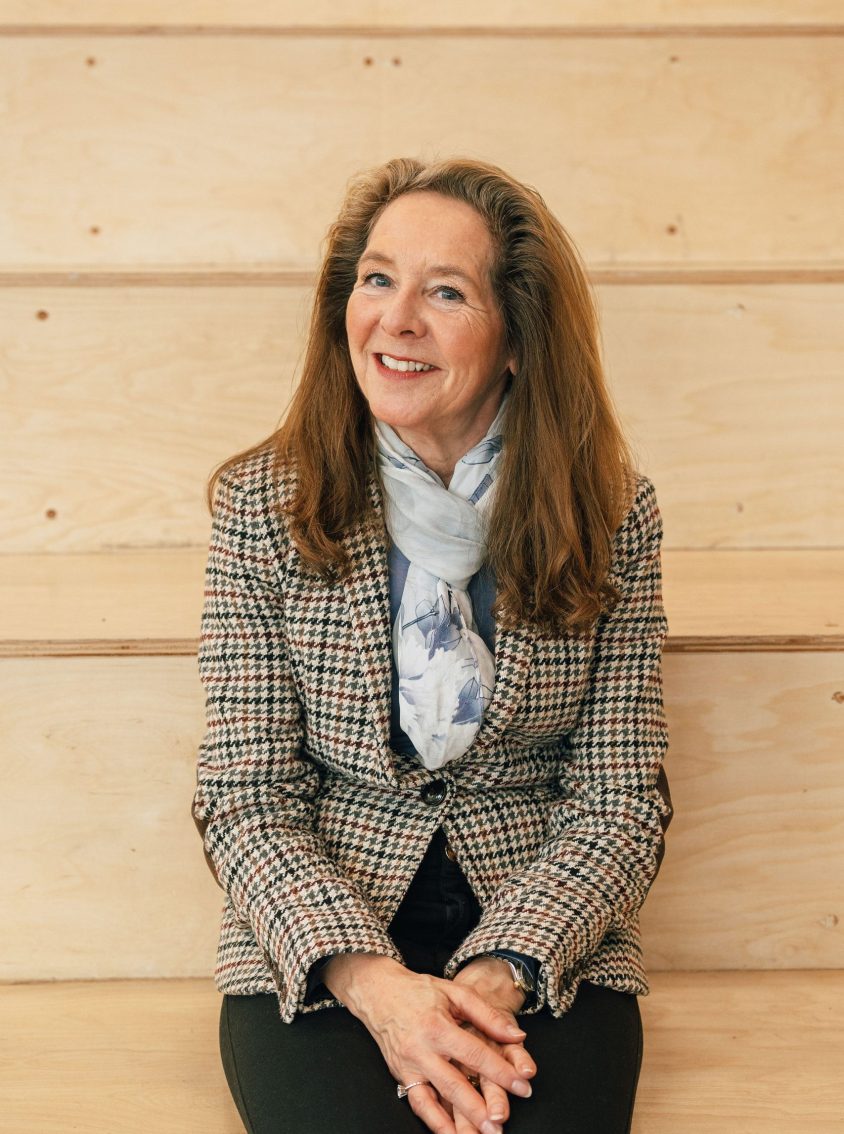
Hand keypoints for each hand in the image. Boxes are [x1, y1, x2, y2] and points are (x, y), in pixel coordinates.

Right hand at [323, 954, 532, 1133]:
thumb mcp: (455, 992)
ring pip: (436, 1099)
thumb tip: (517, 1035)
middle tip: (502, 1121)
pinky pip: (418, 1104)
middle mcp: (421, 1049)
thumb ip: (487, 1014)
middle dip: (480, 1107)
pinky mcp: (400, 1076)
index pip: (474, 1054)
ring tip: (482, 1133)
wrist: (378, 993)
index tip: (522, 1086)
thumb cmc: (419, 990)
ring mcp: (408, 1066)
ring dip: (459, 1121)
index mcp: (437, 1026)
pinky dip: (435, 1123)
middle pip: (454, 1083)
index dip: (500, 1071)